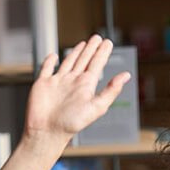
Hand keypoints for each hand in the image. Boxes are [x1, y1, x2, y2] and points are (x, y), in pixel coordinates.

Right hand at [22, 35, 129, 152]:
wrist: (47, 132)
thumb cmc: (71, 124)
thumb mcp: (97, 106)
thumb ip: (111, 90)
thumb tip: (126, 76)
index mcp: (86, 86)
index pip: (97, 64)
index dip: (102, 52)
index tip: (108, 42)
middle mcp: (73, 82)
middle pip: (84, 60)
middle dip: (91, 49)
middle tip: (97, 38)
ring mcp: (58, 82)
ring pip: (68, 62)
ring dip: (76, 52)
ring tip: (83, 44)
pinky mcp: (43, 84)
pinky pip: (46, 68)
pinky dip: (50, 61)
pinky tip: (53, 56)